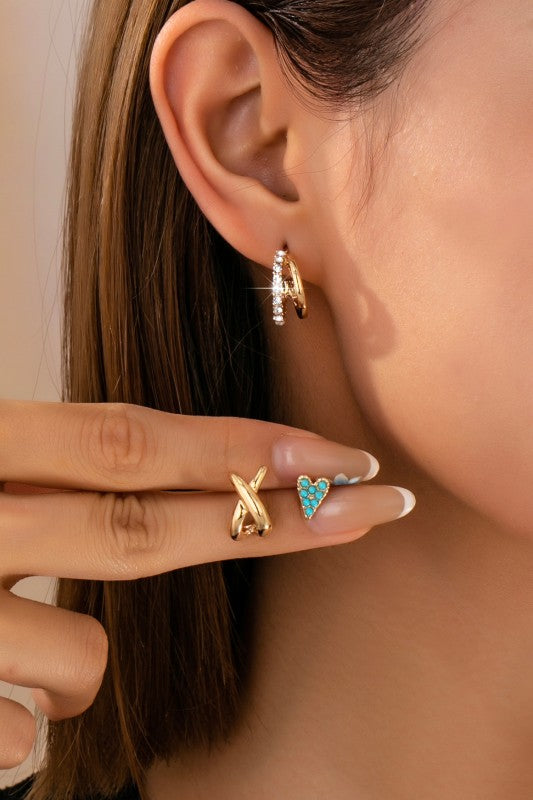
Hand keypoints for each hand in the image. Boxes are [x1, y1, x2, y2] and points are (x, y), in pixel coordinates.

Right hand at [0, 399, 413, 767]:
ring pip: (84, 657)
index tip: (338, 455)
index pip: (130, 443)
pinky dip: (27, 716)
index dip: (238, 447)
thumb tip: (161, 476)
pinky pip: (26, 732)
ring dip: (80, 665)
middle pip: (143, 532)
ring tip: (28, 649)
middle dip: (272, 524)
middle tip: (375, 508)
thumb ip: (52, 465)